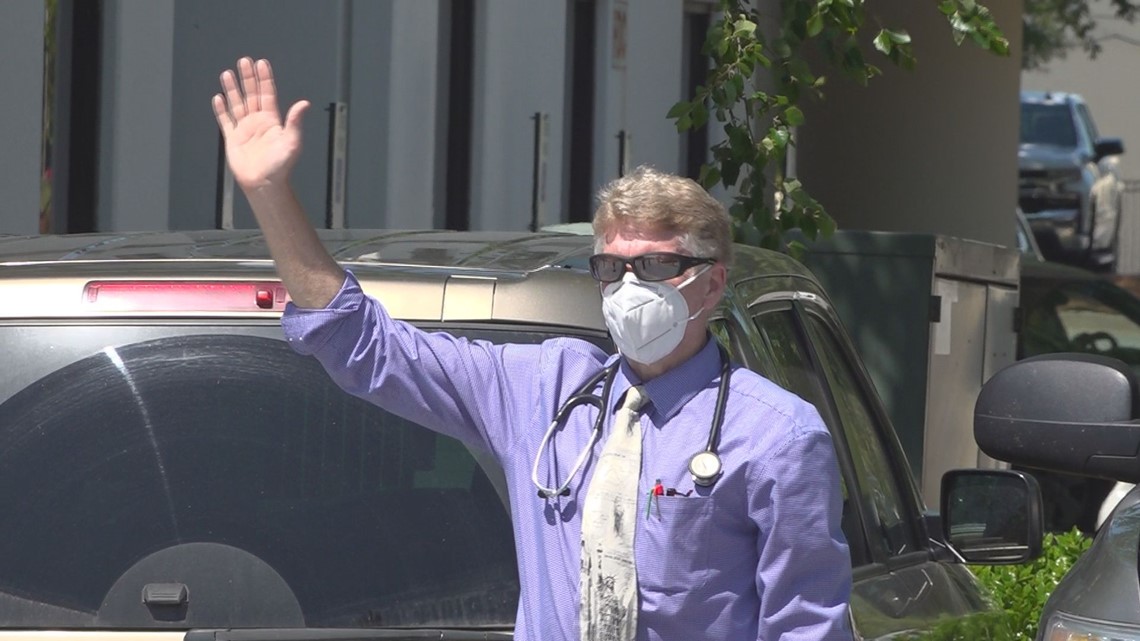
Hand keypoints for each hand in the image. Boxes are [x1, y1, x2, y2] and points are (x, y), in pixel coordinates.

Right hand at [212, 57, 309, 191]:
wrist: (264, 184)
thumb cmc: (280, 167)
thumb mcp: (292, 142)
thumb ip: (295, 122)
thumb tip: (304, 104)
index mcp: (272, 121)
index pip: (267, 94)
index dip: (264, 79)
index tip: (261, 64)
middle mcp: (258, 123)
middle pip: (252, 94)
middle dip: (248, 78)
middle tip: (244, 61)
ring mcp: (245, 130)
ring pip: (237, 104)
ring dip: (233, 89)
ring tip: (228, 73)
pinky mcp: (233, 139)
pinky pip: (226, 121)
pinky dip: (221, 110)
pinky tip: (218, 98)